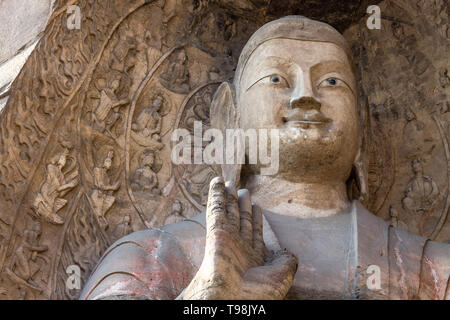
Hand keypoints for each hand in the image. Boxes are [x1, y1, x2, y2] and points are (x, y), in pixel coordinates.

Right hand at [183, 176, 297, 299]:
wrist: (234, 300)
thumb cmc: (258, 293)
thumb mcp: (282, 276)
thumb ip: (287, 261)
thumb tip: (287, 252)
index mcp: (252, 258)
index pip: (254, 232)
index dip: (256, 219)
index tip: (257, 206)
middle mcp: (239, 247)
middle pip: (240, 219)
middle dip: (241, 205)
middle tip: (243, 190)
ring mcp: (226, 238)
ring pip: (228, 211)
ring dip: (228, 196)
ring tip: (230, 183)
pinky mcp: (215, 232)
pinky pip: (216, 209)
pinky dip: (215, 195)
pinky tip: (217, 183)